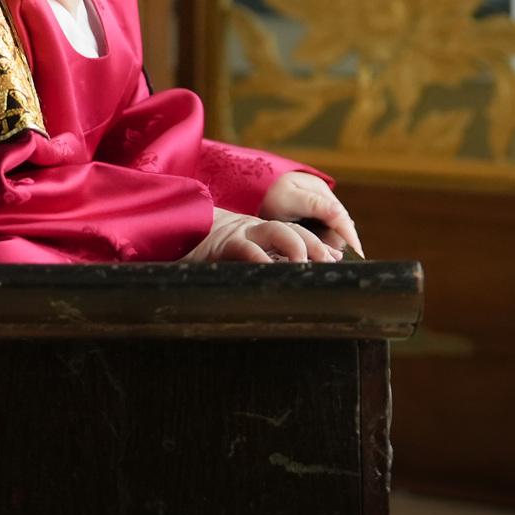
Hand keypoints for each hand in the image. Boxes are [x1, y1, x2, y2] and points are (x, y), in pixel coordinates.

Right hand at [178, 208, 343, 263]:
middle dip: (316, 246)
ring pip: (280, 232)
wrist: (177, 233)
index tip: (337, 263)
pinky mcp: (226, 242)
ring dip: (298, 247)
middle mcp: (257, 230)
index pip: (299, 236)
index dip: (319, 247)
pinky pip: (248, 248)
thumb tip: (286, 284)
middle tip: (329, 266)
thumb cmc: (208, 254)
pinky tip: (272, 272)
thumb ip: (260, 264)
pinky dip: (262, 260)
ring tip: (307, 266)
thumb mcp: (238, 258)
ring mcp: (243, 232)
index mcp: (263, 234)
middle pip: (296, 231)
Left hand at [258, 172, 363, 258]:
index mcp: (320, 192)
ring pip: (331, 232)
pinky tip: (322, 259)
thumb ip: (313, 205)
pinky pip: (320, 235)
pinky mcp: (307, 219)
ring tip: (337, 266)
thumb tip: (339, 212)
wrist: (249, 189)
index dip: (350, 239)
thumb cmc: (268, 193)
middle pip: (339, 227)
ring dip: (334, 248)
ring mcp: (315, 209)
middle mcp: (321, 200)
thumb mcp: (289, 199)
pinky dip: (322, 246)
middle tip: (349, 267)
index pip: (341, 219)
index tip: (358, 257)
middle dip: (345, 246)